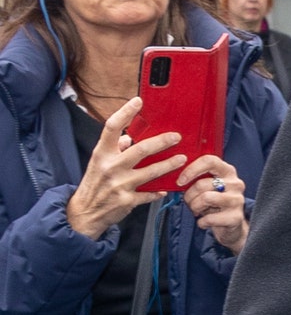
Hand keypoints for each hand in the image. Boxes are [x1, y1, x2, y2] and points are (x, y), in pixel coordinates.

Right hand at [64, 97, 182, 239]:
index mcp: (102, 154)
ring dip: (168, 165)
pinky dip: (159, 191)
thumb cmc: (94, 184)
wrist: (85, 212)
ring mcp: (120, 185)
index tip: (138, 101)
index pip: (112, 127)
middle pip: (140, 150)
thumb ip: (114, 149)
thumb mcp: (99, 163)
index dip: (125, 113)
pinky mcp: (128, 201)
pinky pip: (149, 194)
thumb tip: (128, 138)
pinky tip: (167, 188)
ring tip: (182, 159)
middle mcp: (111, 167)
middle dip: (161, 142)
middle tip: (176, 137)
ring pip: (150, 172)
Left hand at [179, 155, 247, 252]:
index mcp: (227, 170)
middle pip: (202, 184)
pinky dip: (202, 222)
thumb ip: (197, 177)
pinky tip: (204, 221)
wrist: (232, 223)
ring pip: (206, 199)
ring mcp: (237, 200)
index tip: (180, 181)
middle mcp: (235, 183)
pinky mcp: (236, 217)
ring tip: (197, 210)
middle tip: (188, 201)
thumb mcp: (208, 185)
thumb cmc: (215, 200)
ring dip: (195, 207)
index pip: (209, 161)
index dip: (191, 169)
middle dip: (189, 195)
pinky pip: (210, 218)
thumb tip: (177, 175)